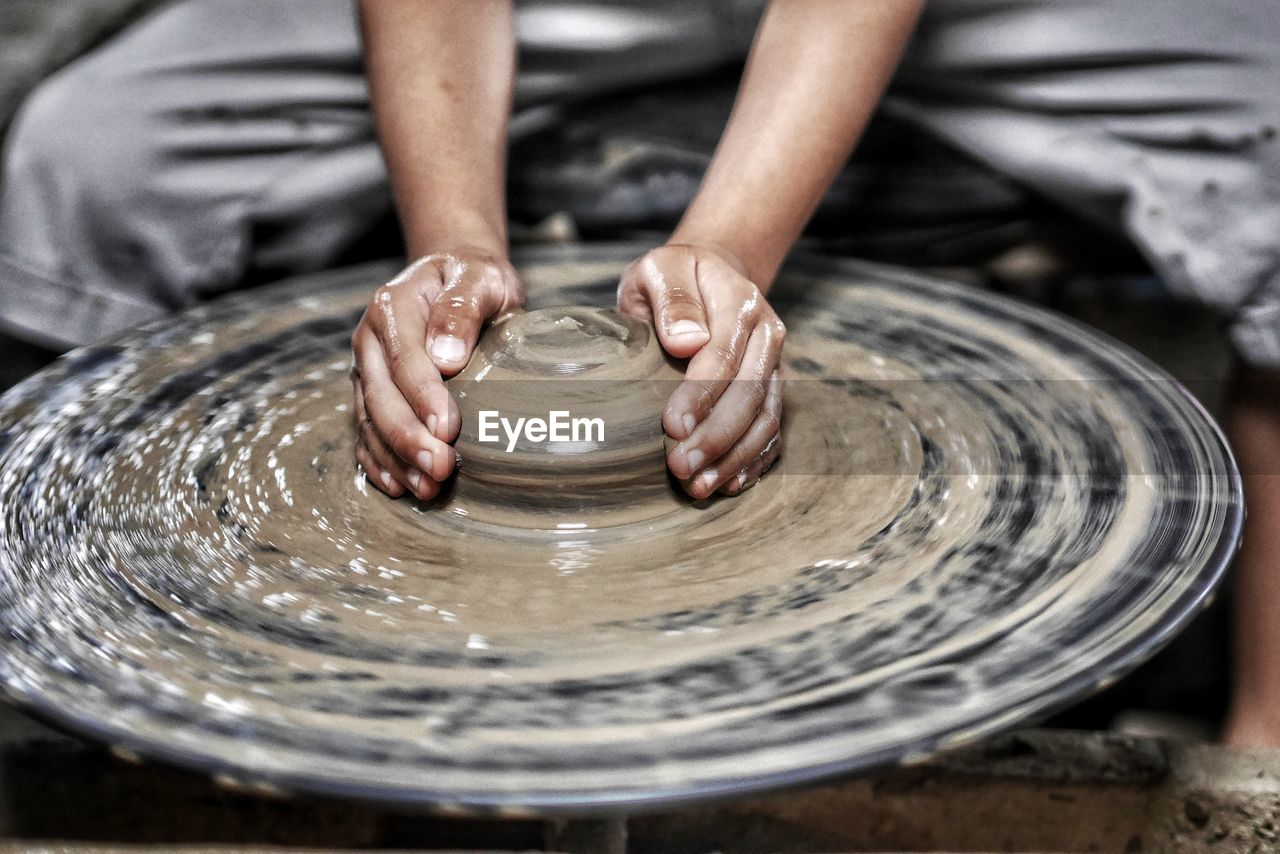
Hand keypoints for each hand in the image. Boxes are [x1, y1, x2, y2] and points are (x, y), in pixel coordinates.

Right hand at [351, 251, 524, 498]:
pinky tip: (400, 485)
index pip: (406, 359)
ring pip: (371, 421)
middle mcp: (370, 341)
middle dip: (409, 438)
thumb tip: (447, 358)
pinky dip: (379, 462)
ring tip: (426, 489)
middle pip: (382, 397)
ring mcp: (366, 369)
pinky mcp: (369, 392)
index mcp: (392, 308)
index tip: (447, 429)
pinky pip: (366, 432)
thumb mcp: (480, 279)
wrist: (455, 277)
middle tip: (440, 470)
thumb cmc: (475, 281)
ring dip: (396, 459)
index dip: (424, 397)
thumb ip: (463, 309)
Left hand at [618, 243, 784, 498]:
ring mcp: (775, 366)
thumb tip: (687, 342)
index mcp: (741, 303)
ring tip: (700, 487)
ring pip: (765, 419)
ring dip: (735, 458)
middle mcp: (768, 336)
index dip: (701, 395)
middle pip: (749, 395)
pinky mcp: (774, 390)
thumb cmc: (674, 277)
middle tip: (680, 468)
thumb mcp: (661, 269)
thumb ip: (672, 299)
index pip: (723, 356)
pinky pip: (773, 431)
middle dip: (716, 437)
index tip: (672, 426)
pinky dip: (754, 461)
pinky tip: (729, 483)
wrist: (710, 274)